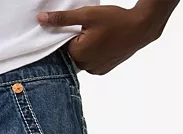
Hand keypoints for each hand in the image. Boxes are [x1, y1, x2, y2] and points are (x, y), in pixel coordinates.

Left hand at [38, 5, 164, 74]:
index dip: (69, 33)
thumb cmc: (115, 20)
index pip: (62, 45)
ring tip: (99, 35)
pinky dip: (94, 54)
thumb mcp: (86, 15)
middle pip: (71, 52)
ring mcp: (95, 70)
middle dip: (77, 41)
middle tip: (92, 29)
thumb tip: (41, 19)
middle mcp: (85, 66)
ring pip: (81, 58)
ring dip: (85, 48)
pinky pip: (91, 62)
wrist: (140, 28)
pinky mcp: (103, 70)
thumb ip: (62, 19)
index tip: (81, 26)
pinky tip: (103, 43)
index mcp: (78, 54)